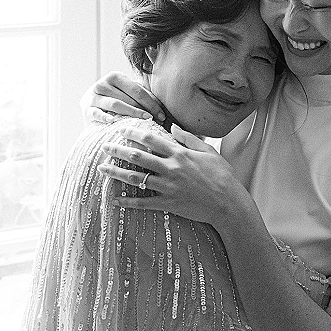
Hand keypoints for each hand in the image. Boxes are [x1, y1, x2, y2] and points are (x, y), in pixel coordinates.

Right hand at [80, 72, 165, 123]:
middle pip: (128, 98)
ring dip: (131, 113)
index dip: (152, 104)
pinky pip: (97, 113)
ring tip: (144, 121)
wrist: (91, 109)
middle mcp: (103, 83)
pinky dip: (105, 117)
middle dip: (145, 110)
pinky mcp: (86, 109)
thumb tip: (163, 108)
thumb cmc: (116, 101)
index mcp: (115, 76)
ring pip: (116, 105)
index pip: (138, 91)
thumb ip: (143, 95)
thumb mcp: (128, 94)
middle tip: (156, 121)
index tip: (162, 116)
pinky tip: (113, 121)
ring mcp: (93, 96)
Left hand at [98, 123, 240, 221]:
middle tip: (104, 146)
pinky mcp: (168, 203)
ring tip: (102, 169)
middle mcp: (171, 168)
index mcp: (180, 154)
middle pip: (138, 156)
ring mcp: (168, 187)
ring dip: (117, 173)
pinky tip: (115, 200)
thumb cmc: (222, 176)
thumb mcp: (208, 151)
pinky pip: (144, 203)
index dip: (133, 133)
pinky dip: (128, 202)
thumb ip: (189, 138)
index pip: (151, 139)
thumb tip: (172, 126)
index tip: (121, 129)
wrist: (228, 203)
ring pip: (136, 178)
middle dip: (118, 150)